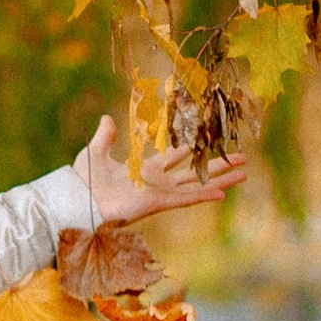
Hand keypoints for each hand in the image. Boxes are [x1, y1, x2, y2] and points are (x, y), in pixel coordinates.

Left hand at [77, 109, 248, 227]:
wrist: (77, 200)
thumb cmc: (83, 181)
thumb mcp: (95, 152)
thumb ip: (105, 136)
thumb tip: (107, 117)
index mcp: (143, 170)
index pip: (174, 157)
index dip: (191, 148)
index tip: (208, 140)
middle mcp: (156, 182)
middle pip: (194, 172)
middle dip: (218, 165)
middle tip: (242, 158)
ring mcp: (159, 193)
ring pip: (197, 185)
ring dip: (221, 180)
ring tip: (244, 173)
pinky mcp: (157, 203)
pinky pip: (185, 199)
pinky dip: (203, 196)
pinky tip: (222, 193)